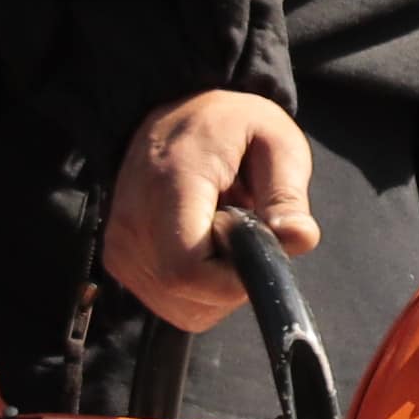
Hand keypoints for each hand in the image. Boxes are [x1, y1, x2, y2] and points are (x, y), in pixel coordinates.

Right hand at [99, 90, 315, 334]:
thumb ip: (288, 194)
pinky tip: (203, 245)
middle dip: (232, 281)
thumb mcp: (275, 141)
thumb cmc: (229, 127)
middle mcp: (133, 221)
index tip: (258, 248)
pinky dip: (198, 288)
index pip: (186, 269)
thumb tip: (298, 238)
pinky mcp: (119, 260)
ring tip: (221, 233)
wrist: (174, 111)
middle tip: (245, 233)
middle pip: (186, 294)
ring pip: (180, 306)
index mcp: (169, 185)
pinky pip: (169, 302)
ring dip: (216, 286)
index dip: (232, 279)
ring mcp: (120, 245)